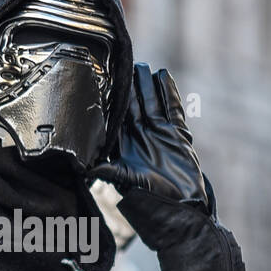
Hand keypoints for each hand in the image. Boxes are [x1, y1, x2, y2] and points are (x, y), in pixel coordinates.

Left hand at [89, 64, 214, 216]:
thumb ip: (110, 171)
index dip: (112, 103)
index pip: (116, 119)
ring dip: (147, 86)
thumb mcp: (128, 182)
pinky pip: (172, 109)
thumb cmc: (153, 196)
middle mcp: (140, 138)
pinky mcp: (178, 133)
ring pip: (152, 104)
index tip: (105, 84)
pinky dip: (169, 93)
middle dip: (129, 88)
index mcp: (125, 147)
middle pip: (133, 107)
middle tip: (124, 66)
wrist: (184, 204)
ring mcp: (160, 134)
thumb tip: (86, 169)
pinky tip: (164, 76)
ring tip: (142, 67)